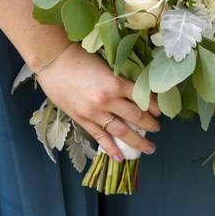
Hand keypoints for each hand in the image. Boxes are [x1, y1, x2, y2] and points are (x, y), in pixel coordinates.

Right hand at [36, 44, 159, 160]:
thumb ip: (121, 82)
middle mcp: (107, 100)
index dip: (155, 107)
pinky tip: (120, 157)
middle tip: (158, 129)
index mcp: (116, 83)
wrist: (54, 61)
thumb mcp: (108, 67)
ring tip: (148, 148)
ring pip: (121, 131)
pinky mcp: (82, 119)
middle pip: (136, 117)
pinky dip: (111, 149)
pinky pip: (100, 137)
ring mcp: (94, 112)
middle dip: (150, 125)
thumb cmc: (82, 58)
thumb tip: (138, 93)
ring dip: (137, 141)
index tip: (161, 112)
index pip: (143, 98)